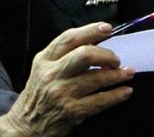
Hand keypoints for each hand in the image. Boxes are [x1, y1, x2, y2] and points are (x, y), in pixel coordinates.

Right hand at [0, 23, 133, 136]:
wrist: (26, 125)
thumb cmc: (39, 95)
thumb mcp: (42, 70)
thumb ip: (62, 56)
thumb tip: (94, 44)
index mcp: (44, 60)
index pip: (69, 38)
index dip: (90, 31)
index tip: (107, 28)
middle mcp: (52, 74)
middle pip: (84, 55)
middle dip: (106, 54)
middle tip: (116, 59)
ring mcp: (62, 93)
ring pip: (96, 78)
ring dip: (117, 75)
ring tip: (127, 73)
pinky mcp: (72, 111)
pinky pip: (100, 101)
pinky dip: (116, 95)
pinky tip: (125, 91)